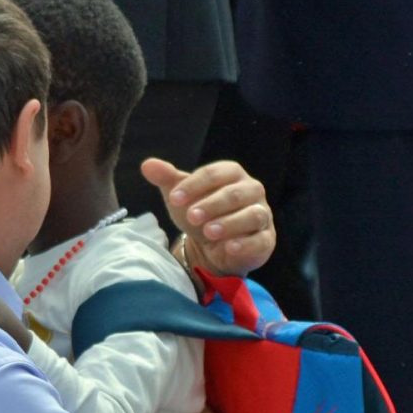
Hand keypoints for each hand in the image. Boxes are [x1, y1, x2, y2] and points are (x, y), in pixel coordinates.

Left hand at [144, 157, 274, 275]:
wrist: (212, 247)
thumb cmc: (200, 214)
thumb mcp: (182, 197)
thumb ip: (167, 179)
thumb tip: (147, 165)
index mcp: (232, 174)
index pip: (216, 173)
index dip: (195, 184)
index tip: (174, 197)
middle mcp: (252, 191)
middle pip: (235, 193)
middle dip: (212, 204)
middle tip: (191, 216)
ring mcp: (262, 215)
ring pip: (252, 215)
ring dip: (229, 223)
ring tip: (208, 232)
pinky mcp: (266, 239)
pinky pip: (260, 240)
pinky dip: (245, 244)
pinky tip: (228, 247)